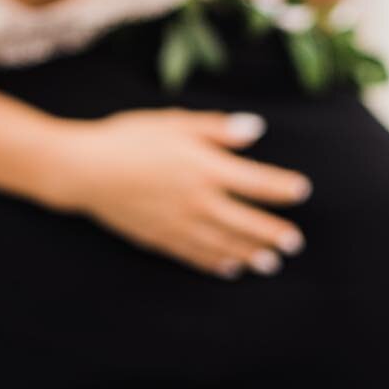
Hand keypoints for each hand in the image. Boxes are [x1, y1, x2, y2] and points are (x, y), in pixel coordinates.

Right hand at [50, 107, 311, 279]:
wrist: (86, 169)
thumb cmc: (130, 137)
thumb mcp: (174, 121)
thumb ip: (216, 128)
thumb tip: (255, 128)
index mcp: (205, 167)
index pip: (257, 182)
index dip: (282, 187)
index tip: (302, 190)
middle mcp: (199, 201)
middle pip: (247, 222)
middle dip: (273, 232)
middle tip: (295, 243)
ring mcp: (180, 224)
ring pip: (225, 244)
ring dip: (251, 253)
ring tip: (271, 263)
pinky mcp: (162, 238)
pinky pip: (197, 256)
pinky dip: (217, 262)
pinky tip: (229, 267)